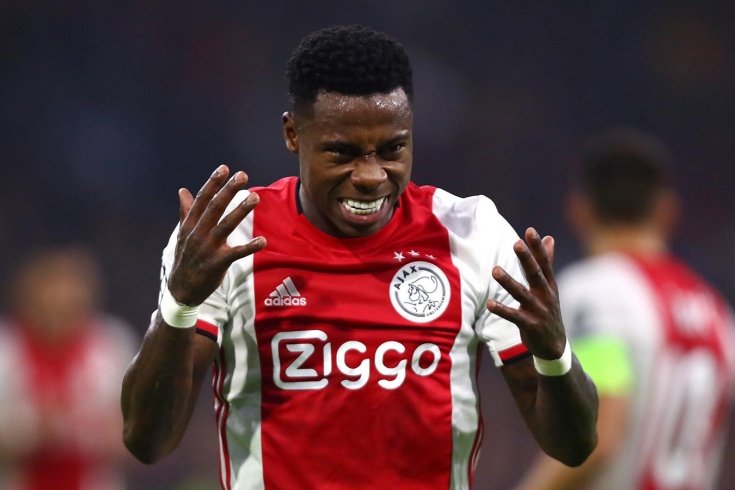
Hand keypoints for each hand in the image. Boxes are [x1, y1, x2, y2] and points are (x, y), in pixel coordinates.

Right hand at [168, 165, 265, 305]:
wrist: (180, 290)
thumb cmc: (185, 258)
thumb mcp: (183, 234)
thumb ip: (186, 212)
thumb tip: (182, 191)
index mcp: (190, 225)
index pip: (203, 200)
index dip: (213, 183)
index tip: (225, 168)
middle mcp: (197, 234)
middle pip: (215, 208)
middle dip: (229, 190)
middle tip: (243, 176)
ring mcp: (207, 249)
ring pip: (226, 225)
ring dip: (241, 211)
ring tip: (256, 198)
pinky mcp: (217, 264)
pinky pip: (236, 253)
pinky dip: (250, 247)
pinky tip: (263, 241)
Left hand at [487, 227, 565, 359]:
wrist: (555, 346)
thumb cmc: (547, 311)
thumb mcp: (549, 287)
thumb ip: (547, 262)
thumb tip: (549, 238)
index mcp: (549, 285)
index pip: (544, 263)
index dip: (537, 247)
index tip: (530, 230)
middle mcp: (546, 296)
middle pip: (535, 274)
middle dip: (526, 259)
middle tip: (516, 243)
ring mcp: (538, 311)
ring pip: (522, 294)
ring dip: (508, 282)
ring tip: (495, 270)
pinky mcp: (530, 325)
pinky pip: (514, 316)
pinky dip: (502, 310)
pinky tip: (490, 304)